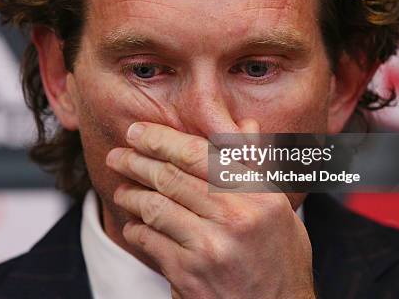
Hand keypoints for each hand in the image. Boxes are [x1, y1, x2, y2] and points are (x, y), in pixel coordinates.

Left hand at [106, 121, 314, 298]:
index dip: (161, 139)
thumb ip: (257, 166)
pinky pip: (150, 241)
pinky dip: (136, 229)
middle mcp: (235, 217)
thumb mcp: (281, 209)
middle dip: (136, 162)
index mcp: (258, 195)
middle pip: (170, 177)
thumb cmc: (280, 260)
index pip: (198, 154)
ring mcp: (209, 248)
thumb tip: (246, 123)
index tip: (138, 132)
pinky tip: (135, 225)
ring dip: (131, 195)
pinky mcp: (188, 275)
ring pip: (155, 207)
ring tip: (123, 190)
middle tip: (117, 156)